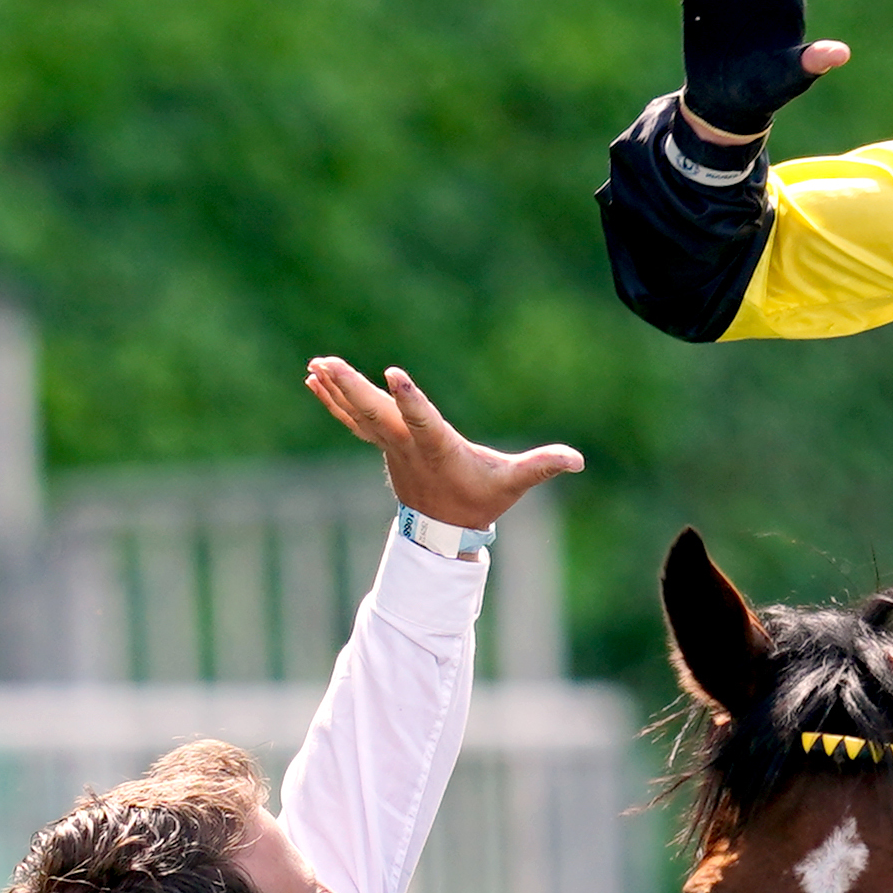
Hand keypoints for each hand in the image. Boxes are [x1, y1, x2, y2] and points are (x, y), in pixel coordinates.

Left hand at [304, 358, 580, 530]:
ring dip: (336, 389)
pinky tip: (314, 378)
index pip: (422, 422)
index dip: (409, 399)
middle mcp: (407, 446)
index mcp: (438, 450)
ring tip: (315, 364)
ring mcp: (389, 445)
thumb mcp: (513, 483)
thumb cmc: (480, 499)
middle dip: (352, 389)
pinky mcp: (381, 442)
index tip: (393, 374)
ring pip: (357, 414)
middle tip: (327, 362)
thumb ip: (542, 466)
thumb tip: (578, 460)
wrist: (442, 530)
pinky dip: (333, 399)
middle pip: (375, 414)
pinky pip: (351, 418)